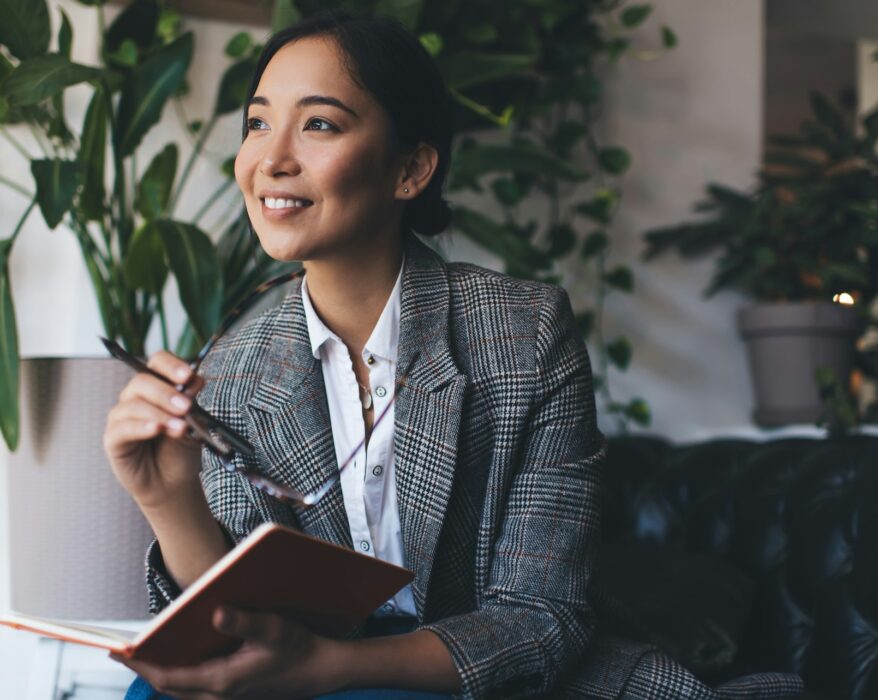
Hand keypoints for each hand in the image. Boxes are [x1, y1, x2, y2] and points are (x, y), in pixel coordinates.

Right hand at [103, 350, 205, 508]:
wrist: (173, 483)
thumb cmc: (180, 450)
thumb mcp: (194, 424)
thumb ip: (192, 402)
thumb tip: (194, 378)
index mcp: (158, 387)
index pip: (157, 362)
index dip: (171, 365)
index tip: (188, 376)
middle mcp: (136, 397)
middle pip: (142, 381)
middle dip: (166, 393)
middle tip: (185, 407)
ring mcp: (122, 417)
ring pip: (133, 404)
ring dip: (160, 414)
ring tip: (180, 428)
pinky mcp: (113, 439)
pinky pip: (123, 427)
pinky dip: (142, 427)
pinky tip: (156, 430)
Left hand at [112, 607, 346, 699]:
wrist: (321, 671)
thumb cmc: (298, 648)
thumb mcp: (273, 629)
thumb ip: (243, 621)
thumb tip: (215, 612)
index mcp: (222, 680)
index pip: (169, 676)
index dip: (141, 663)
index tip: (118, 651)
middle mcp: (219, 696)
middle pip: (169, 686)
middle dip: (145, 668)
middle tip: (121, 650)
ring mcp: (227, 698)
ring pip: (182, 691)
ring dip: (162, 674)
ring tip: (145, 652)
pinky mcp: (233, 695)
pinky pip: (195, 691)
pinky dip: (181, 677)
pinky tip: (181, 659)